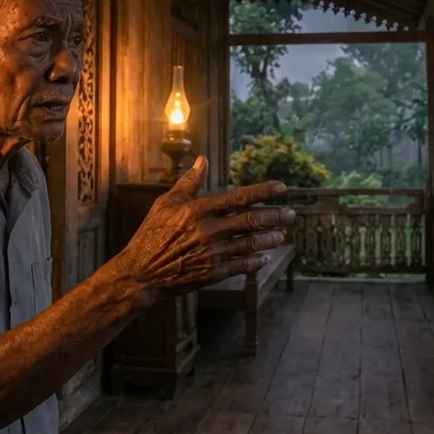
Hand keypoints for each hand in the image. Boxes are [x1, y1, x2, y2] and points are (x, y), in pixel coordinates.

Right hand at [118, 156, 295, 297]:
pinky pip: (241, 266)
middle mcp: (209, 230)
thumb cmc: (152, 234)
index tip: (282, 188)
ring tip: (281, 235)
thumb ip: (188, 182)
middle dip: (276, 216)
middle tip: (291, 214)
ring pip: (250, 244)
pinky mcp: (212, 273)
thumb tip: (202, 160)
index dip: (263, 191)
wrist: (141, 273)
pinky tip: (264, 257)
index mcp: (199, 210)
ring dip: (270, 239)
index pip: (239, 197)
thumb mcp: (166, 203)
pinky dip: (255, 261)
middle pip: (251, 221)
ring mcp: (213, 253)